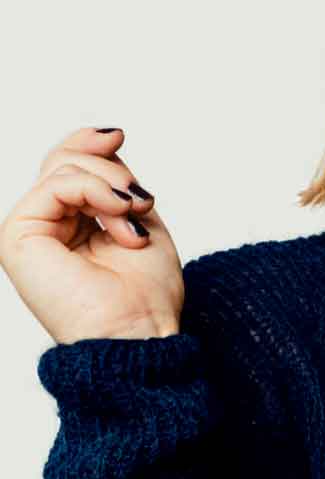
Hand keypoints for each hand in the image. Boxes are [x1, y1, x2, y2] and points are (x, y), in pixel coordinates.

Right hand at [0, 124, 182, 344]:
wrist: (140, 337)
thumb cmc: (147, 298)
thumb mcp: (140, 221)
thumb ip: (116, 180)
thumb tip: (105, 137)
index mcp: (72, 228)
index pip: (70, 168)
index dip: (91, 145)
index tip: (120, 136)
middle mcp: (47, 229)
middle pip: (63, 161)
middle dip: (108, 169)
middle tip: (139, 200)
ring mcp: (30, 232)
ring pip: (61, 168)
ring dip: (110, 186)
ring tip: (133, 219)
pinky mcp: (18, 237)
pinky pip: (55, 184)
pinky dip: (94, 191)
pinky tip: (120, 217)